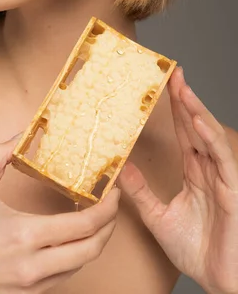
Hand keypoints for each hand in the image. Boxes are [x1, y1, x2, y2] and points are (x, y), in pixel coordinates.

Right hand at [0, 133, 120, 293]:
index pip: (85, 225)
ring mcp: (32, 287)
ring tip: (93, 220)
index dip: (108, 208)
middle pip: (93, 249)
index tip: (113, 192)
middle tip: (111, 205)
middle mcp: (34, 266)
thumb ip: (0, 155)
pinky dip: (74, 258)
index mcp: (24, 235)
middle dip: (110, 226)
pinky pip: (63, 278)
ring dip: (93, 243)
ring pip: (81, 266)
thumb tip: (21, 133)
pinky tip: (69, 240)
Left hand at [117, 66, 237, 293]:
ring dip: (197, 111)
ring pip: (210, 136)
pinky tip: (198, 121)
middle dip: (185, 99)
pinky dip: (210, 139)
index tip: (163, 85)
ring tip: (182, 88)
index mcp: (194, 173)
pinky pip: (222, 159)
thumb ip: (140, 192)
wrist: (218, 283)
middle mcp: (209, 170)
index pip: (184, 133)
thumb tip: (118, 167)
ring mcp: (222, 178)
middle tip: (172, 73)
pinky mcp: (232, 191)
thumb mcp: (158, 217)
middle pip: (196, 126)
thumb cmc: (197, 251)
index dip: (176, 108)